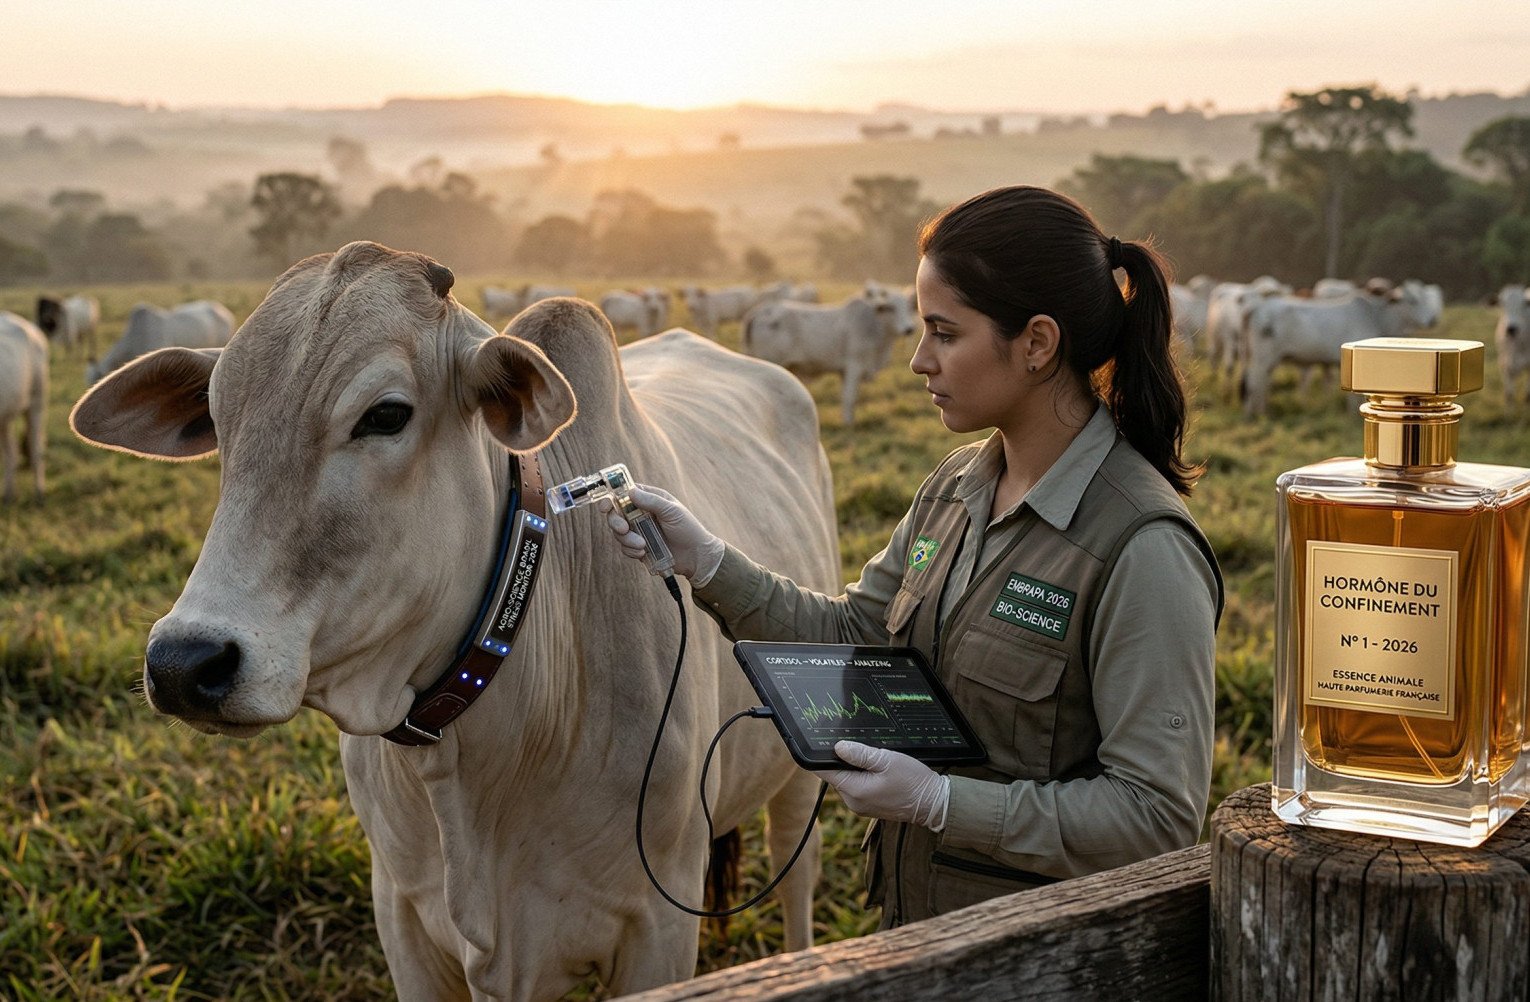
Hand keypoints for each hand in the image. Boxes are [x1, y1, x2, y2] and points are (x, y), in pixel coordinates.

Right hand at [603, 484, 725, 583]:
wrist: (696, 556)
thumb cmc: (688, 528)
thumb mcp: (672, 511)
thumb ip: (651, 501)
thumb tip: (630, 492)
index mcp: (649, 499)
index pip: (624, 494)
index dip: (611, 498)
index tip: (606, 506)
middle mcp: (640, 514)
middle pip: (615, 514)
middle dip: (615, 522)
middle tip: (624, 529)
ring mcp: (638, 530)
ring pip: (618, 533)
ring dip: (627, 540)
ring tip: (643, 546)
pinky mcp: (638, 547)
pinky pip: (625, 548)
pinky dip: (631, 551)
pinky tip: (644, 552)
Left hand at [821, 741, 949, 829]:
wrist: (932, 803)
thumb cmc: (912, 781)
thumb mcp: (886, 760)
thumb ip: (860, 754)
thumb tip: (838, 747)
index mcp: (854, 790)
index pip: (825, 772)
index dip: (824, 756)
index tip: (828, 743)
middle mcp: (853, 802)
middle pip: (836, 775)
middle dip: (845, 761)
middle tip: (863, 749)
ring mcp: (860, 806)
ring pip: (848, 781)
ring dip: (856, 769)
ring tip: (875, 762)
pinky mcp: (868, 807)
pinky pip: (858, 788)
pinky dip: (863, 778)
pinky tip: (879, 772)